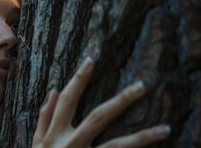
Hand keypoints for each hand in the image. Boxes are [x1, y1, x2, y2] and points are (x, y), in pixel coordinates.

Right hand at [32, 57, 169, 147]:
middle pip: (99, 117)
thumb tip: (53, 91)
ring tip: (165, 129)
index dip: (78, 80)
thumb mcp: (35, 144)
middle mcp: (70, 144)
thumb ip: (43, 119)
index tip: (92, 61)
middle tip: (143, 85)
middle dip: (121, 100)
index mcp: (54, 134)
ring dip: (142, 137)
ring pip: (116, 146)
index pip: (67, 100)